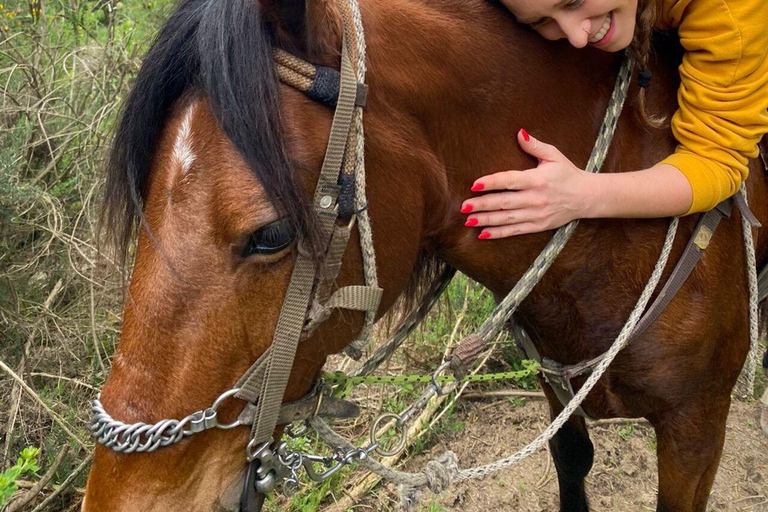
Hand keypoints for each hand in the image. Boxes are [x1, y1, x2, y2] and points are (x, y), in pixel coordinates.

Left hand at [461, 129, 594, 238]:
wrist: (587, 197)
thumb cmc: (567, 174)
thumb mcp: (554, 156)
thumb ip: (534, 145)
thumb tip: (518, 132)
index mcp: (538, 179)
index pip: (510, 180)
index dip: (492, 183)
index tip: (474, 184)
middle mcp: (536, 198)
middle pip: (504, 202)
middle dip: (482, 205)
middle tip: (463, 206)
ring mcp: (537, 214)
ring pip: (507, 218)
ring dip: (486, 220)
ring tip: (468, 220)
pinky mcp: (538, 226)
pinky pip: (515, 230)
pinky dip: (499, 233)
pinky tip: (483, 234)